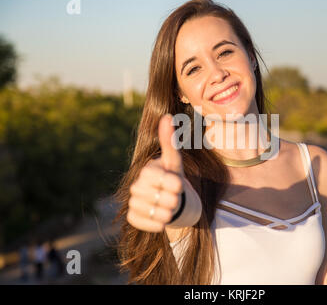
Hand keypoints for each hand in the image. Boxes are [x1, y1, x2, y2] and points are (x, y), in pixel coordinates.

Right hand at [127, 114, 184, 231]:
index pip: (159, 178)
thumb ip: (170, 142)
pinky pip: (143, 223)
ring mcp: (133, 202)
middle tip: (176, 198)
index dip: (173, 183)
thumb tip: (167, 116)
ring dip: (167, 213)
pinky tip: (163, 219)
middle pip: (158, 196)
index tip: (179, 185)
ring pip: (152, 211)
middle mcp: (136, 186)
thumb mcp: (175, 161)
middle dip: (172, 199)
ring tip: (171, 208)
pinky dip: (156, 224)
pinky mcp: (133, 217)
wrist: (172, 200)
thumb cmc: (173, 178)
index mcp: (147, 171)